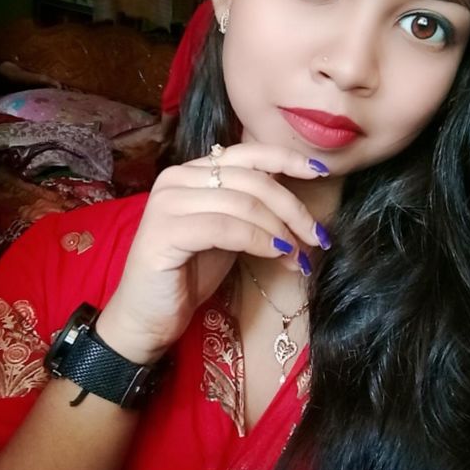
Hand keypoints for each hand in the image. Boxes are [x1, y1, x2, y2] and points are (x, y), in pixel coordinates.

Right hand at [95, 143, 328, 363]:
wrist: (149, 316)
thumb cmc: (190, 273)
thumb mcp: (230, 232)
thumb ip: (252, 209)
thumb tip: (299, 207)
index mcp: (193, 171)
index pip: (247, 153)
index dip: (287, 159)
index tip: (321, 172)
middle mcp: (177, 178)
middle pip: (251, 180)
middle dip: (292, 208)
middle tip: (316, 236)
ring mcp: (167, 202)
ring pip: (242, 203)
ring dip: (279, 229)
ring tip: (297, 254)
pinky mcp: (163, 231)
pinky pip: (225, 227)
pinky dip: (258, 240)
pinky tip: (276, 254)